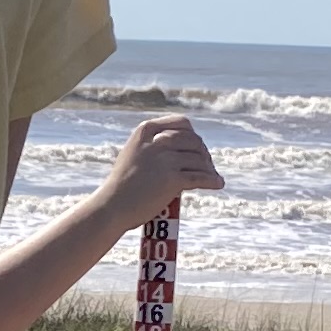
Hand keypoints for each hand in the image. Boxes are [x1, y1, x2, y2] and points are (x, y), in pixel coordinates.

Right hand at [95, 117, 222, 231]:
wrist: (112, 207)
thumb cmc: (121, 185)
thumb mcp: (132, 153)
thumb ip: (151, 145)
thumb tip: (181, 146)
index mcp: (145, 131)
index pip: (181, 123)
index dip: (193, 135)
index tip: (197, 147)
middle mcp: (156, 142)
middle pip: (193, 141)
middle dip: (203, 153)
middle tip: (207, 165)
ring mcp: (165, 160)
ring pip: (199, 160)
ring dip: (209, 169)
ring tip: (213, 176)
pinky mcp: (172, 180)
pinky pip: (200, 178)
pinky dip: (212, 181)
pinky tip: (218, 184)